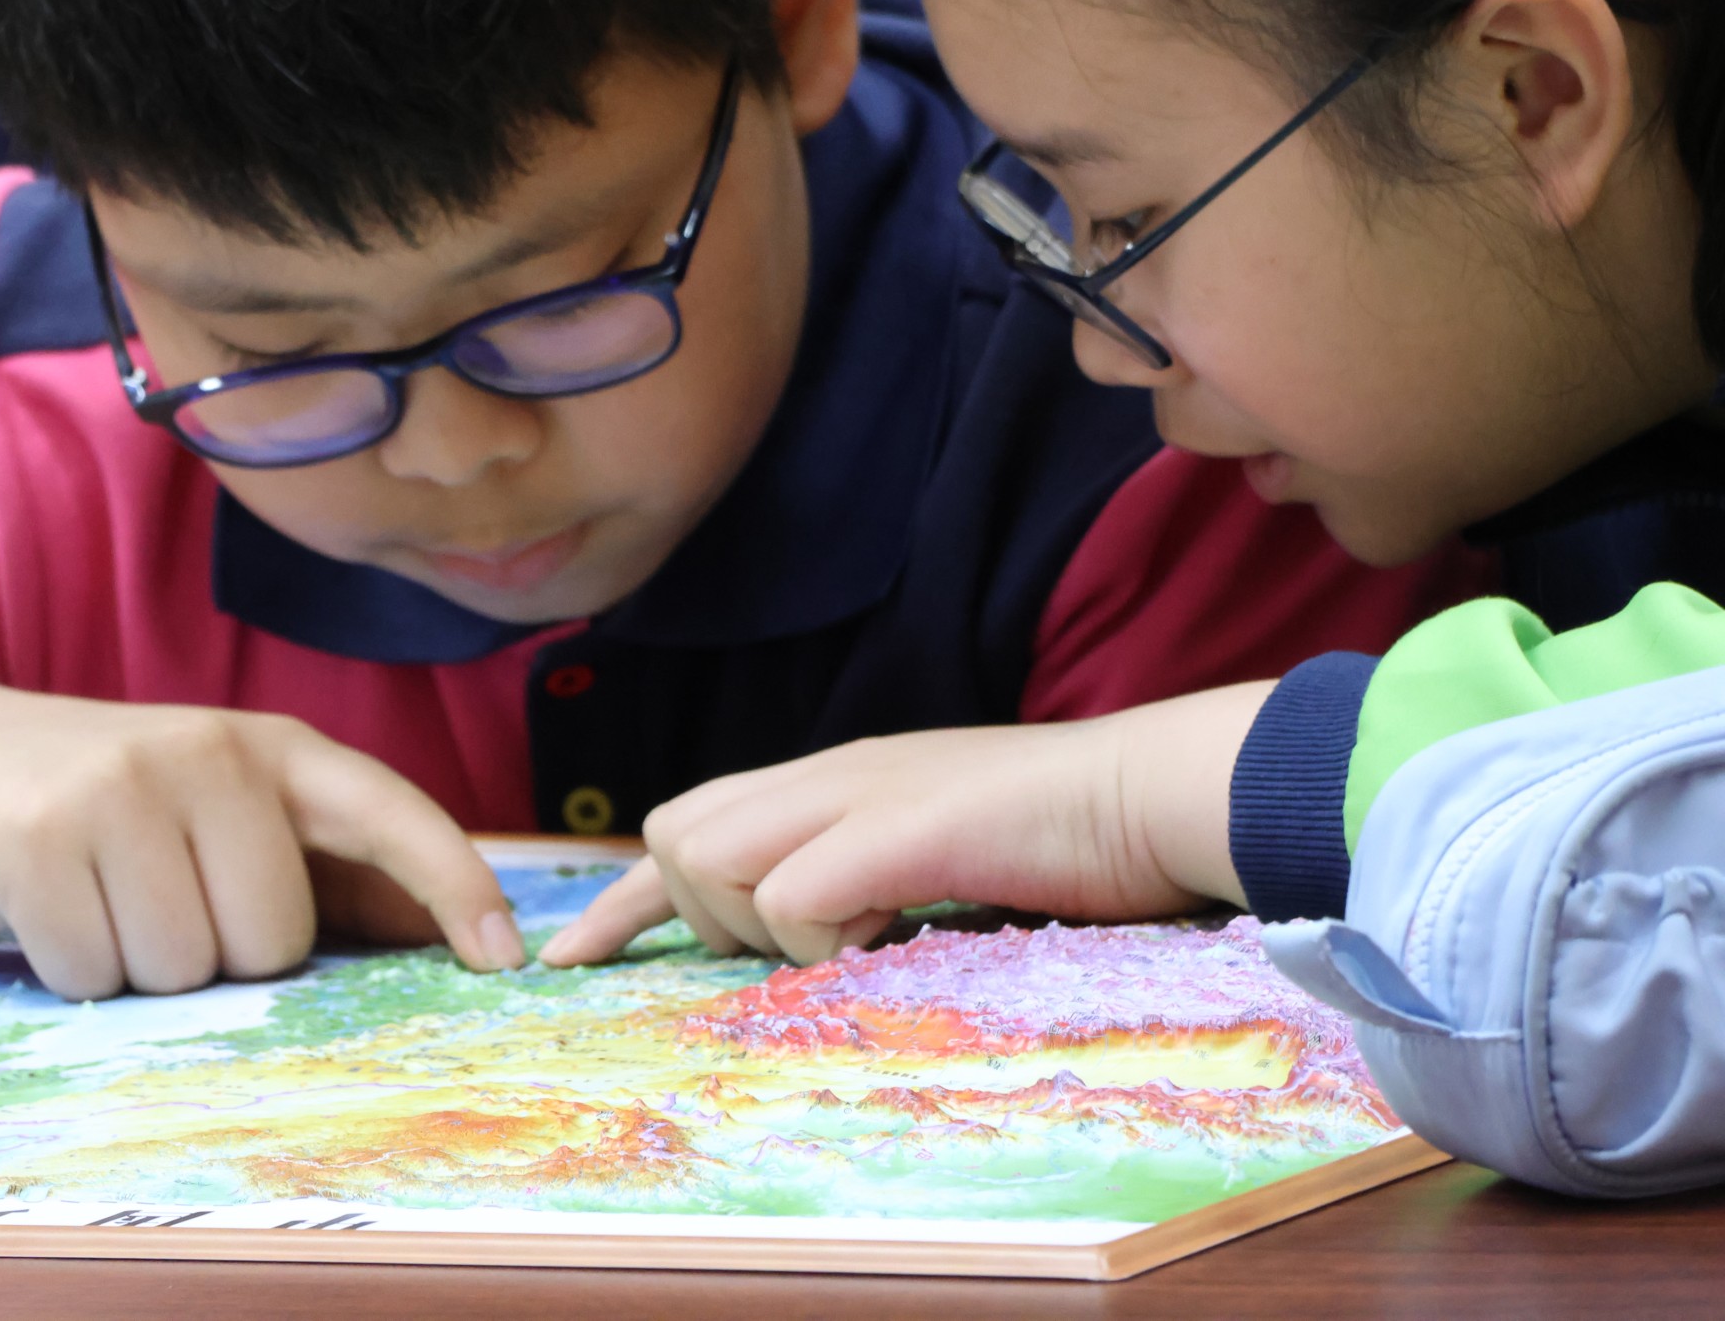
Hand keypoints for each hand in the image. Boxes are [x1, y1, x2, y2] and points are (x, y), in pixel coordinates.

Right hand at [0, 691, 526, 998]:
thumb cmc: (113, 805)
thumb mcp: (222, 809)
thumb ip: (324, 867)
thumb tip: (443, 939)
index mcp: (269, 747)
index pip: (388, 811)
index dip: (454, 883)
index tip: (504, 957)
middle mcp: (206, 753)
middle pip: (273, 941)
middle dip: (220, 954)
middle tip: (160, 899)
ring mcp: (119, 790)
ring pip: (184, 969)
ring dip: (141, 966)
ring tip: (103, 897)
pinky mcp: (38, 841)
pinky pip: (96, 974)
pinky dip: (74, 969)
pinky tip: (51, 907)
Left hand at [536, 682, 1271, 968]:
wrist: (1157, 788)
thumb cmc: (1064, 835)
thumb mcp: (934, 850)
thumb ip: (863, 878)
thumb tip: (813, 941)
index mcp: (831, 780)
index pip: (685, 822)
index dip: (623, 900)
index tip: (575, 959)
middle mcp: (828, 774)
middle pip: (673, 834)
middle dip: (702, 913)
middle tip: (796, 949)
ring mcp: (863, 794)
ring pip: (711, 860)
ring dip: (761, 925)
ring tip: (855, 937)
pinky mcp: (904, 829)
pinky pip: (795, 895)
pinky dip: (820, 938)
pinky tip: (887, 936)